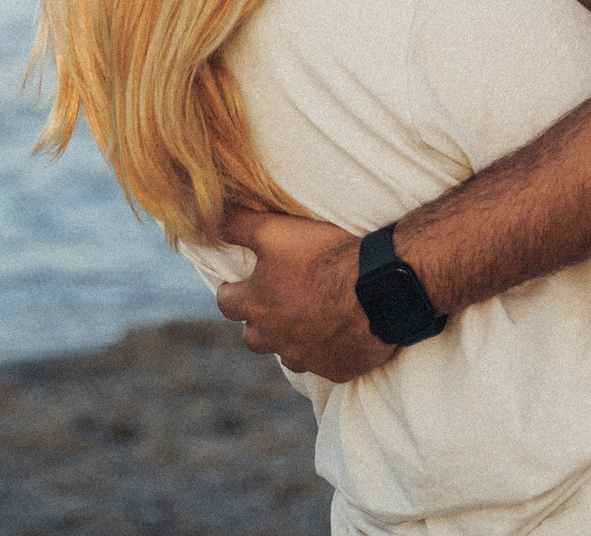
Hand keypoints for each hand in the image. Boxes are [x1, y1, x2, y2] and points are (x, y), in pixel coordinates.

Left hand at [214, 208, 395, 381]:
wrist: (379, 286)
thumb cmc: (324, 256)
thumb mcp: (274, 231)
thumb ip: (238, 226)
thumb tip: (211, 220)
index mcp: (258, 305)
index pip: (226, 304)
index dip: (228, 292)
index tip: (233, 286)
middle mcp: (276, 338)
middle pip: (252, 339)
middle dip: (256, 323)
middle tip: (269, 307)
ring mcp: (307, 357)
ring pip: (287, 357)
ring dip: (290, 341)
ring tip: (304, 324)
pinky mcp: (337, 369)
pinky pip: (324, 367)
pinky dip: (326, 353)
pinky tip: (338, 337)